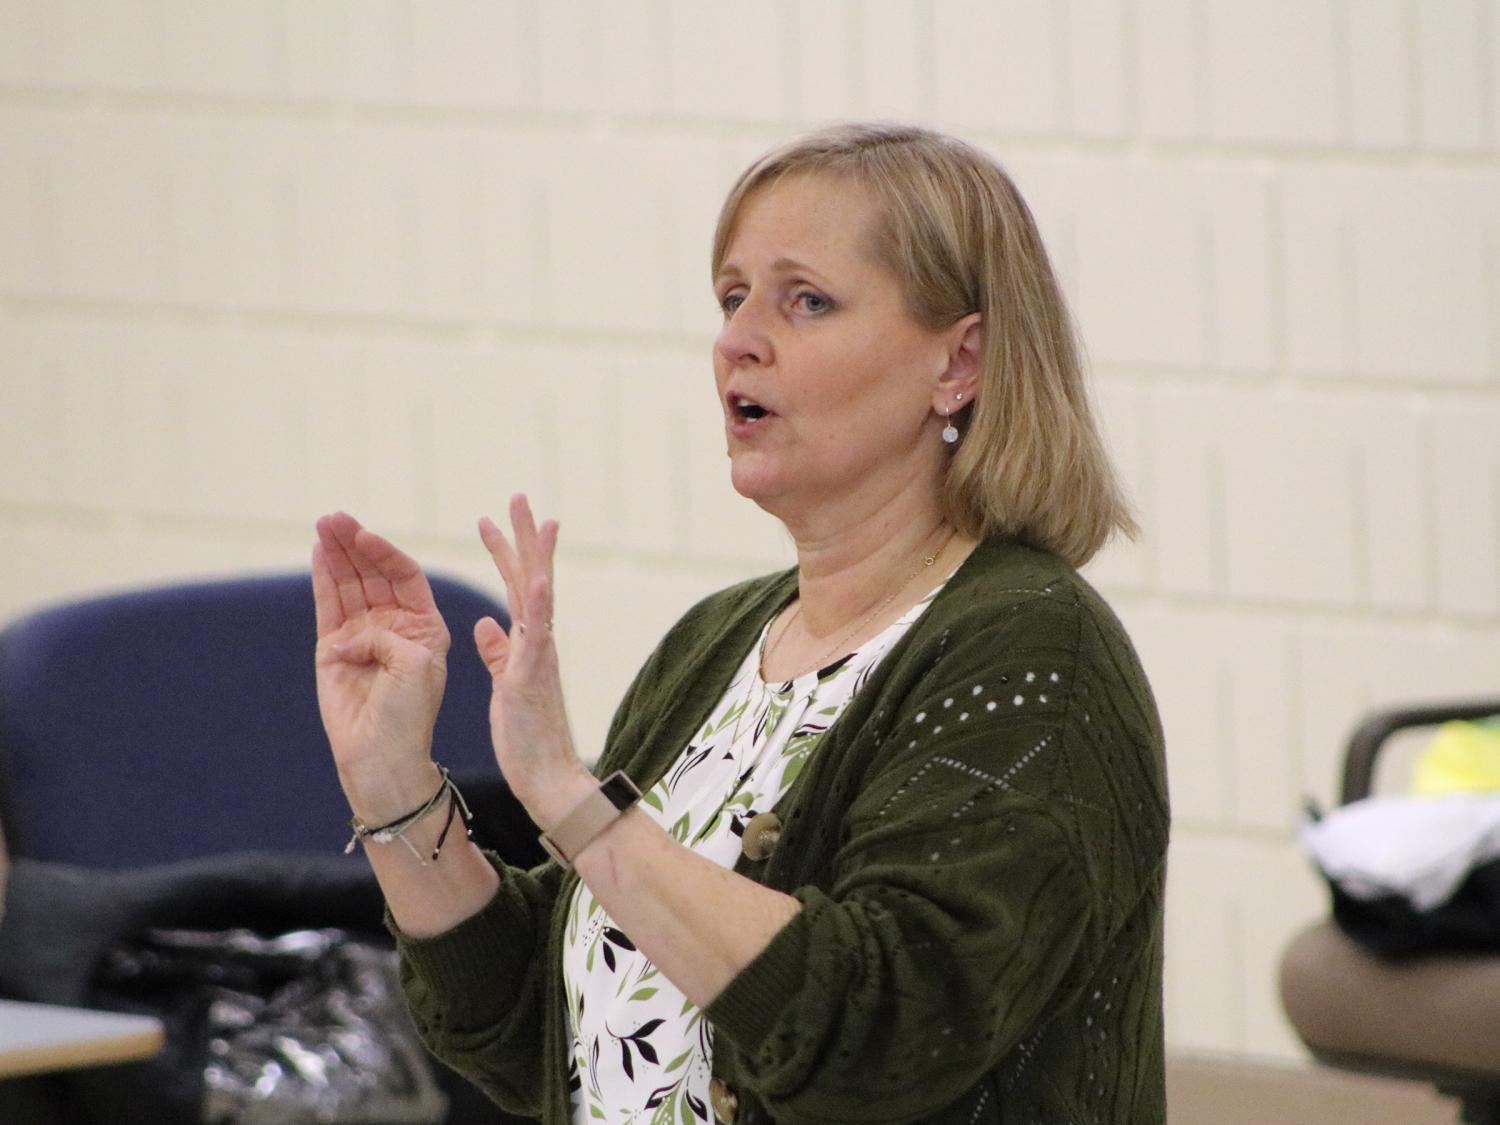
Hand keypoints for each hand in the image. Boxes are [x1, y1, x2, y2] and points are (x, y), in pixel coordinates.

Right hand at [312, 512, 450, 821]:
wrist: (380, 754)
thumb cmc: (408, 714)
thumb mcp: (413, 665)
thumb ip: (387, 636)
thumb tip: (350, 636)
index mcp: (425, 625)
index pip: (405, 575)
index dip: (385, 553)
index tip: (365, 535)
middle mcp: (394, 625)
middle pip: (374, 572)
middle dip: (355, 543)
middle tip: (335, 517)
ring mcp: (362, 634)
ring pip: (348, 584)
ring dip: (336, 554)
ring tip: (323, 524)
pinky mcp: (333, 648)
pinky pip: (328, 605)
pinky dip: (323, 579)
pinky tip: (319, 551)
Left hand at [474, 495, 591, 826]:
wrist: (548, 777)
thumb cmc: (527, 738)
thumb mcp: (504, 685)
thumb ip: (498, 653)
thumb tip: (485, 626)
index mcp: (527, 643)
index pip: (516, 587)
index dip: (505, 553)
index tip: (492, 520)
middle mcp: (538, 640)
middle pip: (531, 576)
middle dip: (524, 536)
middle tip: (518, 495)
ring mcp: (540, 653)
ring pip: (540, 593)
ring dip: (537, 554)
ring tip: (536, 518)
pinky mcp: (535, 673)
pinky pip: (538, 632)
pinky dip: (539, 602)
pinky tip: (537, 575)